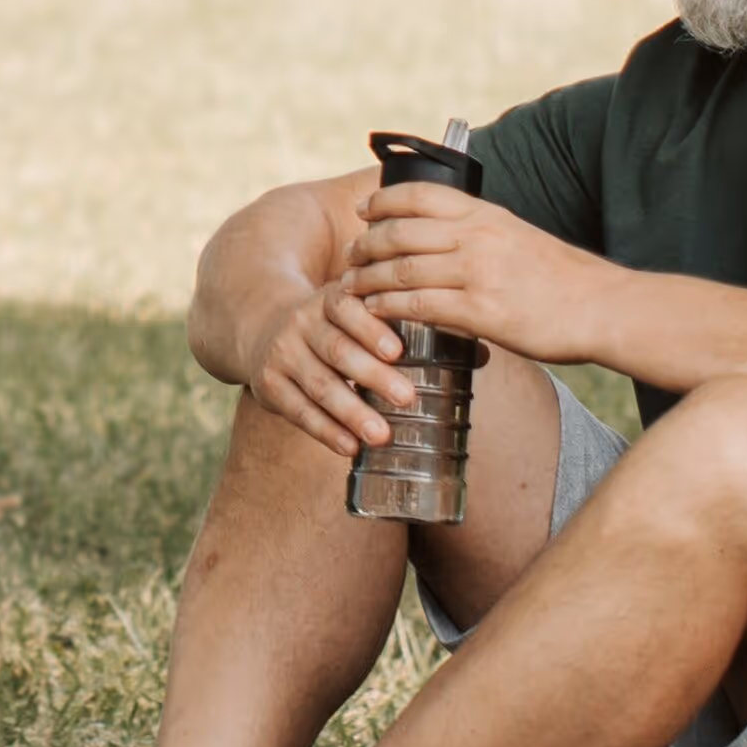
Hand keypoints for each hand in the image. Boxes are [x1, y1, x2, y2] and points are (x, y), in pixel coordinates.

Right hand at [246, 259, 433, 464]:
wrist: (263, 328)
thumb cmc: (337, 326)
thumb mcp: (363, 313)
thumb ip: (414, 328)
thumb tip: (483, 353)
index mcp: (330, 298)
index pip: (348, 308)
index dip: (371, 328)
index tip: (398, 350)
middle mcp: (301, 322)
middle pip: (337, 349)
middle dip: (372, 376)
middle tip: (407, 398)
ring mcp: (282, 353)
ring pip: (319, 384)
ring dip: (350, 412)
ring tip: (382, 435)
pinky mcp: (268, 384)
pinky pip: (298, 411)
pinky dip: (324, 431)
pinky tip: (350, 448)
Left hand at [336, 182, 615, 377]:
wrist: (604, 307)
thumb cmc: (568, 280)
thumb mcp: (522, 238)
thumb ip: (485, 237)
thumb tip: (456, 243)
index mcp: (486, 215)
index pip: (421, 194)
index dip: (384, 200)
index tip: (364, 209)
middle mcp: (477, 237)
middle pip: (400, 230)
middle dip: (366, 243)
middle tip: (349, 255)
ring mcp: (476, 273)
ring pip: (402, 268)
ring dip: (368, 279)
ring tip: (350, 288)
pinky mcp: (479, 311)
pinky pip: (418, 304)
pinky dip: (389, 307)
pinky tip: (375, 313)